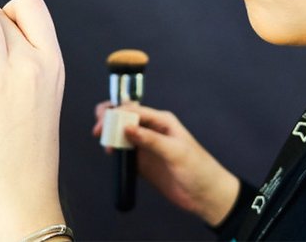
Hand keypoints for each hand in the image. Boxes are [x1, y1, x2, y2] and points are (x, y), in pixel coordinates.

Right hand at [93, 101, 239, 225]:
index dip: (117, 114)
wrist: (206, 195)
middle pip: (124, 118)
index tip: (105, 123)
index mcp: (162, 121)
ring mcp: (146, 146)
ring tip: (104, 143)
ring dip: (110, 134)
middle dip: (109, 119)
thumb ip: (151, 139)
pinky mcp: (142, 162)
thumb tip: (127, 128)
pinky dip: (114, 150)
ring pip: (121, 133)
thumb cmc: (199, 169)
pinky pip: (123, 151)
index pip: (134, 110)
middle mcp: (152, 130)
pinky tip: (111, 154)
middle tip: (99, 130)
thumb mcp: (176, 152)